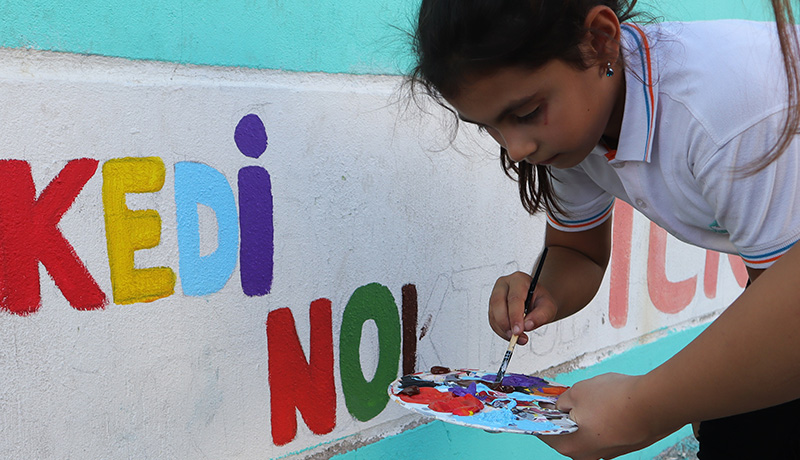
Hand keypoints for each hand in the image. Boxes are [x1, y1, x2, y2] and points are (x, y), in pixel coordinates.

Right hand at [488, 271, 557, 344]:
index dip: (515, 316)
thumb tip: (527, 325)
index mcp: (519, 279)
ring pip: (493, 314)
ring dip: (503, 330)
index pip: (514, 298)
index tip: (518, 331)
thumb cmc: (541, 301)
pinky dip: (501, 331)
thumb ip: (540, 316)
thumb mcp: (548, 307)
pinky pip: (492, 321)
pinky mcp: (492, 306)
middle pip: (498, 303)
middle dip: (505, 323)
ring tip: (517, 338)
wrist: (536, 301)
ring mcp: (495, 294)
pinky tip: (512, 335)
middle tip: (515, 336)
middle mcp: (504, 284)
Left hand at [539, 373, 676, 459]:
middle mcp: (588, 455)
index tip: (538, 405)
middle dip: (565, 413)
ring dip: (585, 415)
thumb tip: (560, 403)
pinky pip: (604, 430)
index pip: (545, 432)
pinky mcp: (623, 445)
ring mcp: (607, 452)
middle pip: (567, 432)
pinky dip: (602, 417)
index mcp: (571, 446)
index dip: (540, 416)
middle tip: (564, 396)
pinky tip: (608, 402)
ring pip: (587, 431)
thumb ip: (563, 400)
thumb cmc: (617, 400)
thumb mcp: (577, 392)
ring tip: (592, 396)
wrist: (654, 404)